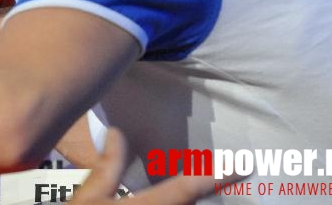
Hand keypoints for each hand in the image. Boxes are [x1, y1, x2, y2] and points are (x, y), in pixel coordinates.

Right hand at [72, 129, 230, 203]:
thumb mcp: (88, 198)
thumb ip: (106, 167)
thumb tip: (117, 133)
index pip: (186, 188)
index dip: (216, 174)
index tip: (243, 164)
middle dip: (210, 192)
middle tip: (230, 176)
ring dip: (196, 202)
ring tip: (220, 194)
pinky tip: (179, 202)